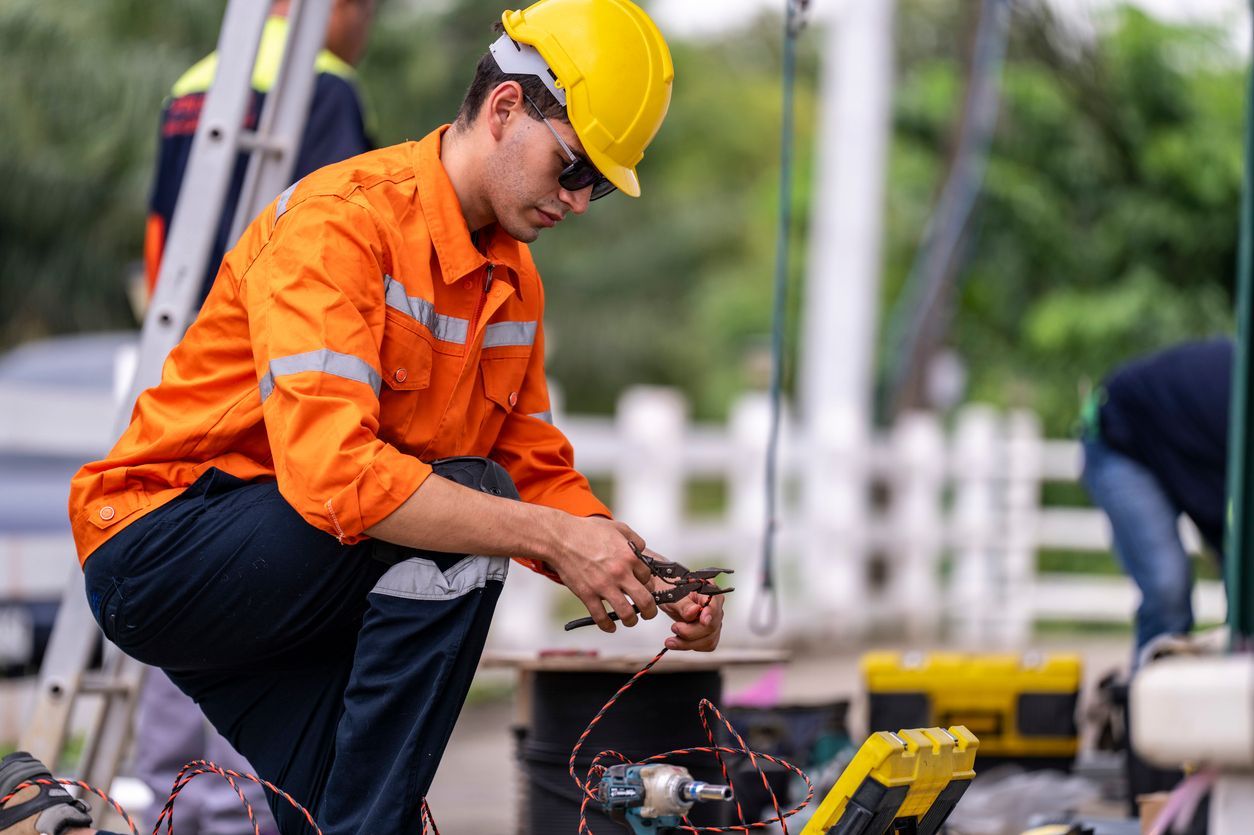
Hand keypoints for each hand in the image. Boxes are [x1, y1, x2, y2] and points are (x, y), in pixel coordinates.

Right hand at [546, 516, 657, 632]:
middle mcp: (620, 573)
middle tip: (648, 613)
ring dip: (631, 621)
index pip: (649, 579)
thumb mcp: (617, 527)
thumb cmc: (586, 531)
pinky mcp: (588, 595)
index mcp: (629, 557)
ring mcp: (604, 586)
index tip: (644, 588)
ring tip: (630, 621)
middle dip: (650, 611)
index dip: (648, 585)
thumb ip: (634, 538)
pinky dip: (608, 626)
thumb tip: (643, 550)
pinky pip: (601, 617)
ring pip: (626, 613)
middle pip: (645, 600)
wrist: (560, 539)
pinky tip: (610, 627)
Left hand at [654, 574, 724, 651]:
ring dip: (688, 643)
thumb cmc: (670, 589)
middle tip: (674, 628)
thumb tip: (694, 611)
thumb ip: (684, 604)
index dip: (709, 615)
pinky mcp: (708, 632)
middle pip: (712, 626)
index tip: (702, 621)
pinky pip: (705, 644)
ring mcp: (713, 620)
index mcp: (709, 591)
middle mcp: (714, 607)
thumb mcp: (672, 594)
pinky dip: (690, 646)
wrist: (666, 594)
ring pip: (709, 639)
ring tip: (671, 641)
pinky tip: (678, 642)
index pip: (714, 605)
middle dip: (691, 633)